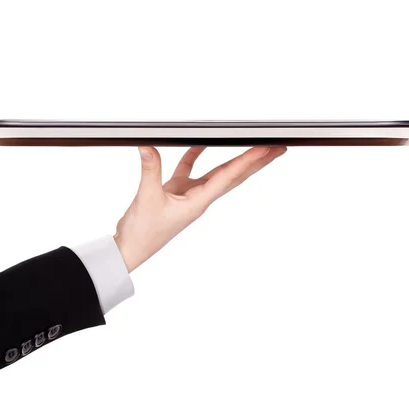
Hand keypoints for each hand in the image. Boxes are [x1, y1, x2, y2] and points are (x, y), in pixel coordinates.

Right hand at [114, 145, 286, 271]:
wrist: (131, 249)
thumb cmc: (143, 233)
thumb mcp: (147, 199)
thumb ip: (150, 170)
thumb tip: (149, 147)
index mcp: (198, 203)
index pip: (229, 176)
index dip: (248, 160)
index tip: (266, 148)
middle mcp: (199, 199)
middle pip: (234, 176)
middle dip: (256, 163)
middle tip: (277, 148)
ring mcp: (188, 195)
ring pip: (217, 172)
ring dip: (235, 159)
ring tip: (253, 146)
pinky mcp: (175, 192)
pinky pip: (190, 170)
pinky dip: (196, 156)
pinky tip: (200, 144)